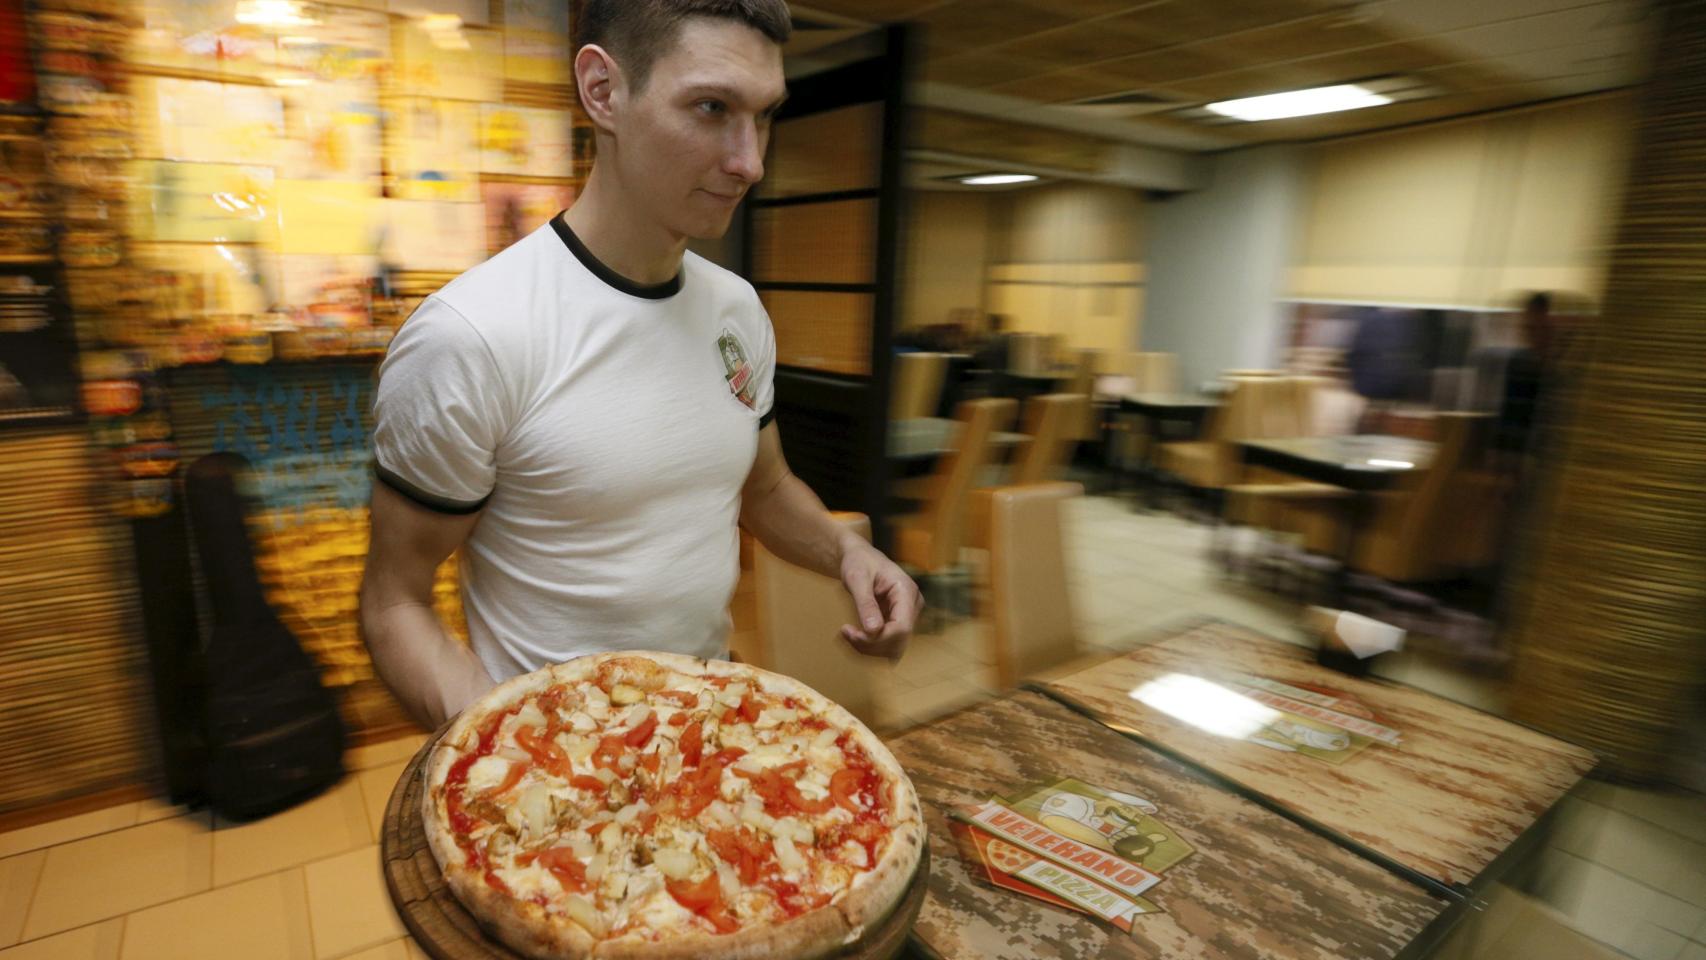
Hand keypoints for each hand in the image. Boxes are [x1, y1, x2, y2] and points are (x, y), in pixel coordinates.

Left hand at [838, 541, 921, 660]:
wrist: (859, 557)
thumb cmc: (859, 562)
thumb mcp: (858, 579)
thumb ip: (866, 604)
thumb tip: (873, 630)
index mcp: (907, 592)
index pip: (902, 627)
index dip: (878, 638)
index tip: (852, 634)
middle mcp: (912, 606)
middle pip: (899, 642)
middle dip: (871, 644)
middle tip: (845, 633)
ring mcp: (906, 616)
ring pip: (893, 648)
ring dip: (869, 648)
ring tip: (847, 634)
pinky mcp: (897, 623)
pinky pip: (886, 644)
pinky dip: (869, 646)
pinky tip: (853, 636)